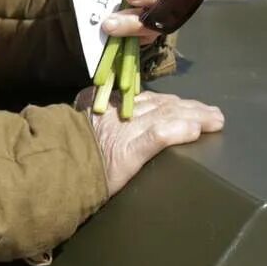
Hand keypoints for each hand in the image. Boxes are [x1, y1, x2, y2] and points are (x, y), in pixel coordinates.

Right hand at [77, 88, 223, 197]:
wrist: (52, 166)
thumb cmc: (63, 147)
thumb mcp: (78, 117)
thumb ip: (92, 108)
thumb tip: (96, 100)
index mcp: (109, 105)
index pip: (148, 99)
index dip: (173, 102)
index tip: (188, 105)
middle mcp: (120, 113)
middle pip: (163, 105)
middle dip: (191, 108)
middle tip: (213, 113)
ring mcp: (125, 132)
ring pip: (166, 116)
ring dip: (195, 117)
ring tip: (215, 120)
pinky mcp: (128, 152)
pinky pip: (157, 137)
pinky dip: (177, 131)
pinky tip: (194, 130)